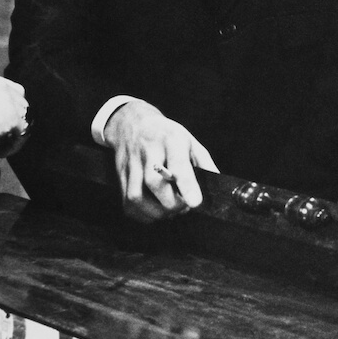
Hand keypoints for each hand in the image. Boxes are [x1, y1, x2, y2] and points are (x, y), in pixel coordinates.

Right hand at [0, 72, 27, 164]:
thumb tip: (25, 118)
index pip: (16, 91)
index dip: (14, 110)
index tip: (4, 127)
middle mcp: (1, 84)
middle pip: (24, 105)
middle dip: (17, 124)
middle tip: (4, 140)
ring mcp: (8, 99)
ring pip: (26, 120)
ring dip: (16, 136)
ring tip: (0, 147)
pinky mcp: (13, 116)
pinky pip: (24, 134)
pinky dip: (15, 146)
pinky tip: (0, 153)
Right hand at [103, 100, 217, 222]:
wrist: (132, 123)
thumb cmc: (165, 135)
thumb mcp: (190, 141)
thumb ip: (205, 163)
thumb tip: (217, 185)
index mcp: (171, 140)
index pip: (178, 164)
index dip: (187, 185)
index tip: (195, 202)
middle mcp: (148, 151)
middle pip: (155, 184)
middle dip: (173, 204)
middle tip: (183, 205)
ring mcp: (131, 165)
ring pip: (137, 197)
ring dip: (157, 212)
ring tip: (169, 209)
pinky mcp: (120, 177)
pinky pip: (128, 204)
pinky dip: (143, 214)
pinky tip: (154, 210)